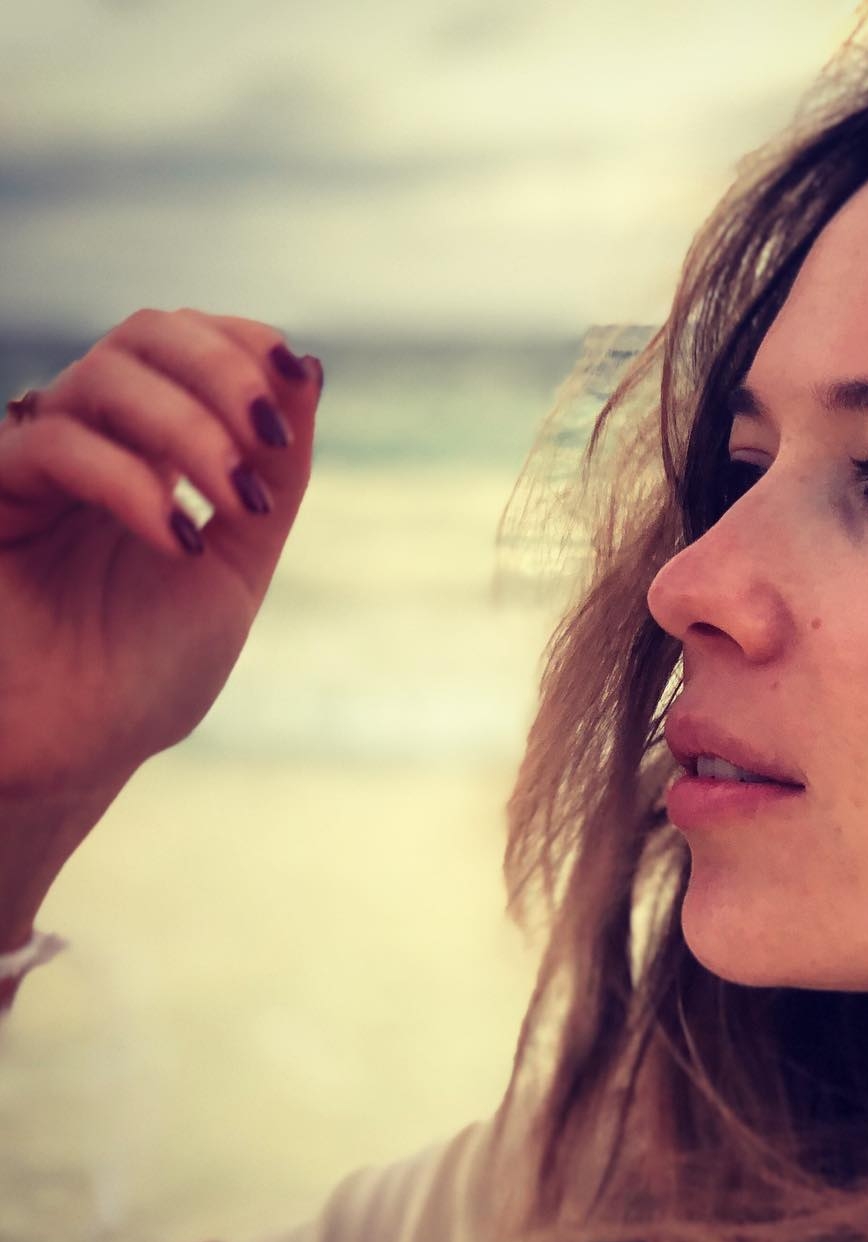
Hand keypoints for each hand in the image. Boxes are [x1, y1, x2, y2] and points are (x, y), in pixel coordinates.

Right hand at [0, 307, 321, 801]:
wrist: (78, 753)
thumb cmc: (148, 671)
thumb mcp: (241, 563)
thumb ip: (273, 478)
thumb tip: (308, 371)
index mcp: (149, 449)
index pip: (186, 346)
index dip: (243, 343)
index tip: (298, 379)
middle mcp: (89, 441)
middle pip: (145, 336)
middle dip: (223, 372)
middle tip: (270, 440)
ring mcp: (33, 465)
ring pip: (104, 377)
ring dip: (192, 427)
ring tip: (237, 501)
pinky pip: (53, 446)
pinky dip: (133, 482)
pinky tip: (180, 542)